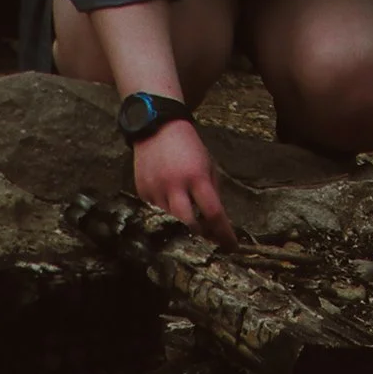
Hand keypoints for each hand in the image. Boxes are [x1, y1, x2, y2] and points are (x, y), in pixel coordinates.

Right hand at [131, 119, 235, 244]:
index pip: (213, 213)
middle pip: (188, 222)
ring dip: (182, 224)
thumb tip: (217, 221)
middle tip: (208, 238)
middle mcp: (173, 185)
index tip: (231, 246)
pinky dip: (166, 213)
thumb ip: (213, 193)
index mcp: (196, 178)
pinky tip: (171, 206)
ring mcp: (155, 187)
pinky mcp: (141, 188)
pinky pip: (155, 210)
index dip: (224, 233)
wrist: (156, 127)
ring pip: (170, 219)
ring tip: (190, 221)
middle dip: (200, 234)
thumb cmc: (189, 147)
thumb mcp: (209, 167)